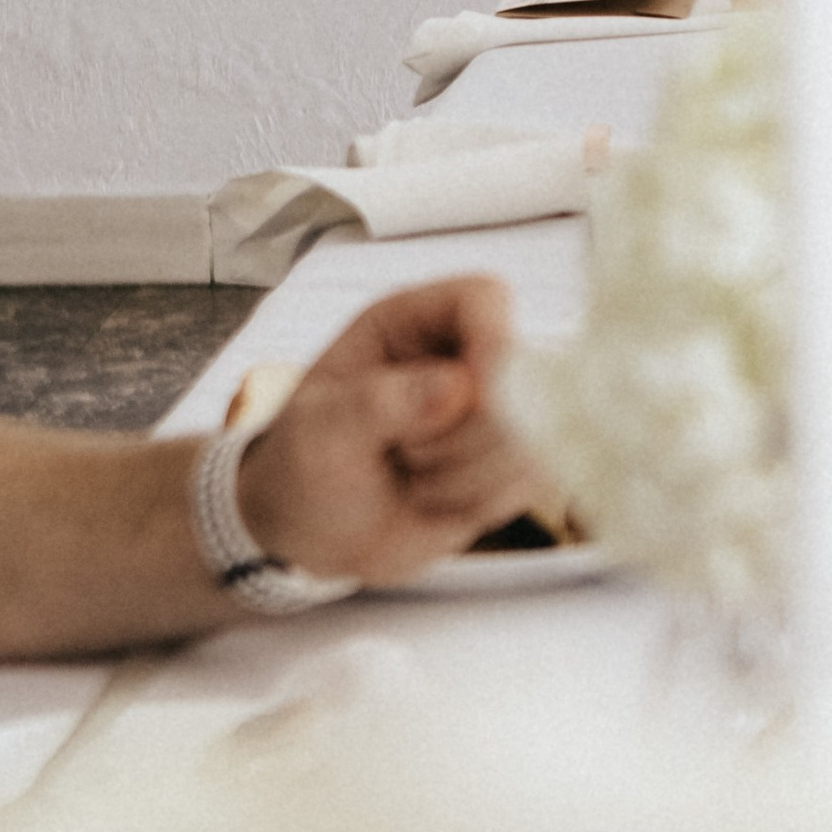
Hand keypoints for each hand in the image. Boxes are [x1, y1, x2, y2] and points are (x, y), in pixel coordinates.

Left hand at [238, 278, 542, 583]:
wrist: (308, 532)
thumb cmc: (302, 463)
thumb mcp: (317, 431)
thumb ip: (376, 403)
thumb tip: (456, 388)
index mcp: (410, 323)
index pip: (483, 299)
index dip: (492, 341)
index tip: (472, 399)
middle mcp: (459, 358)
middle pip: (519, 379)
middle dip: (461, 436)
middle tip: (403, 455)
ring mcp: (490, 413)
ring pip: (528, 437)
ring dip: (466, 477)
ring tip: (412, 479)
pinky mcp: (506, 464)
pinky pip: (529, 481)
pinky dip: (479, 503)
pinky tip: (435, 500)